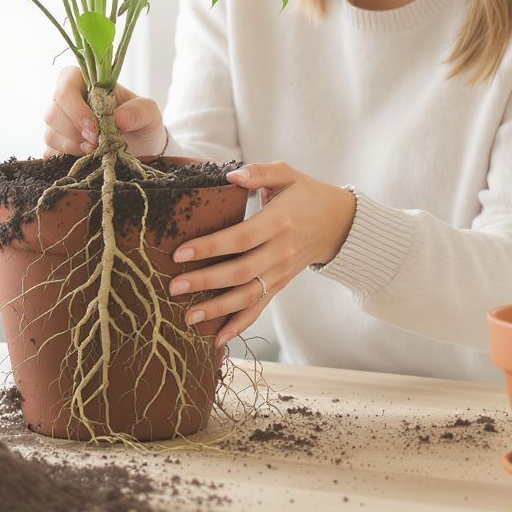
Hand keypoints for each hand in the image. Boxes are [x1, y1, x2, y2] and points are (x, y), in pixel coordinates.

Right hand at [43, 65, 165, 158]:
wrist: (141, 145)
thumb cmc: (141, 121)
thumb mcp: (149, 113)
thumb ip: (138, 111)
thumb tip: (119, 118)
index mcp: (85, 82)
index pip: (65, 86)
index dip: (75, 109)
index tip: (94, 129)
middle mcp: (68, 100)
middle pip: (52, 112)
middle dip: (73, 131)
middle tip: (96, 144)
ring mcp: (60, 124)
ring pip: (50, 134)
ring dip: (70, 146)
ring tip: (93, 152)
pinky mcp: (59, 146)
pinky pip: (50, 152)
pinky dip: (64, 158)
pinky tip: (83, 160)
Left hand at [167, 161, 356, 347]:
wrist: (337, 223)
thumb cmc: (305, 194)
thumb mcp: (286, 174)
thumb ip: (259, 172)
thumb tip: (231, 175)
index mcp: (278, 222)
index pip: (240, 238)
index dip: (210, 247)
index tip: (181, 253)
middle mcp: (280, 251)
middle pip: (240, 272)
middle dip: (205, 282)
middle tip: (174, 286)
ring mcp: (281, 272)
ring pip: (248, 296)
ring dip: (217, 310)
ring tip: (188, 315)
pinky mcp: (281, 284)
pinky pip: (260, 308)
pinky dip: (240, 325)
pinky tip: (218, 338)